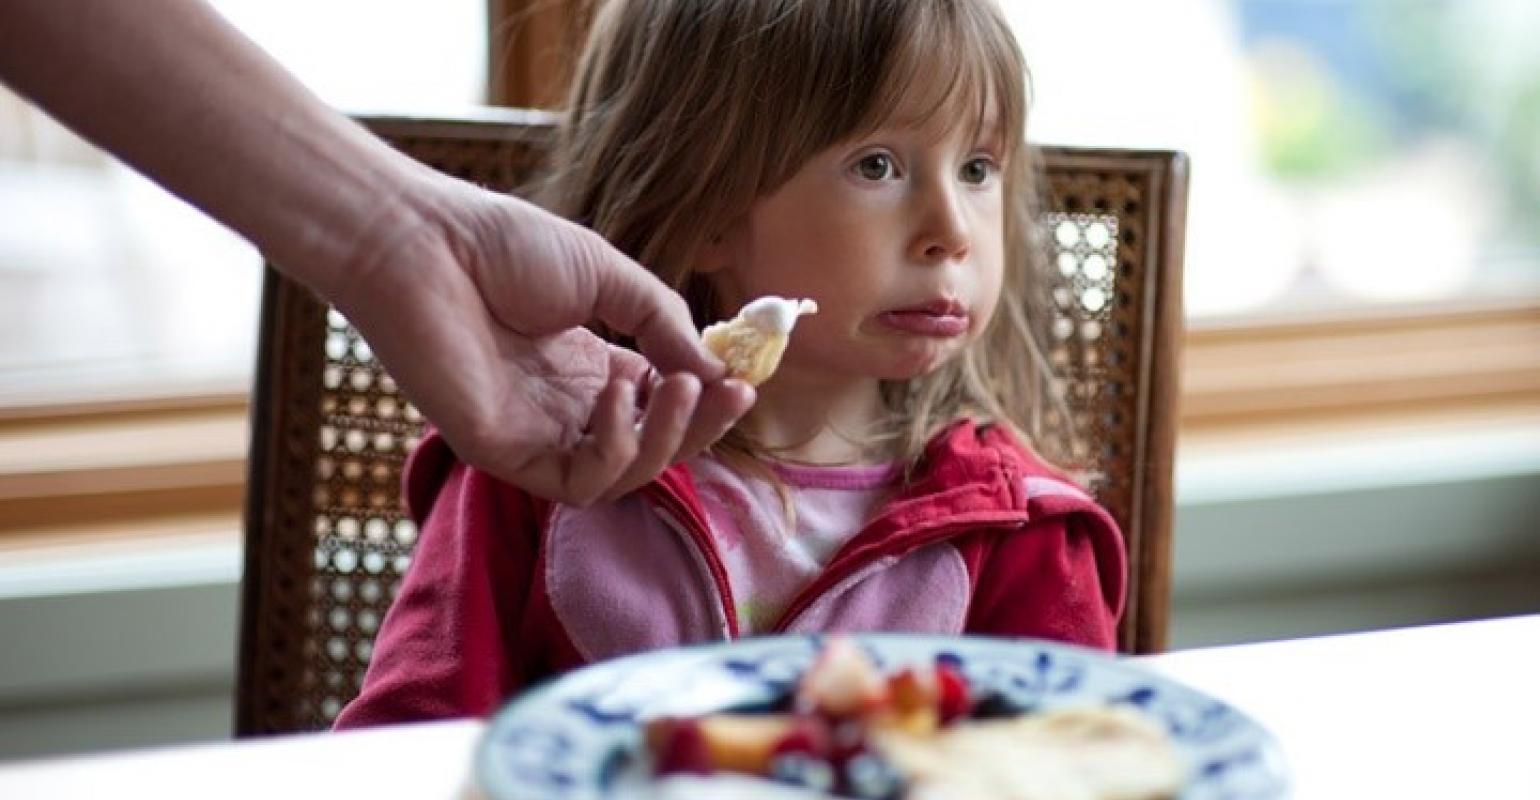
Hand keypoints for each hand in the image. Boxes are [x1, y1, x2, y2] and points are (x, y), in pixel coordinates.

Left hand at [330, 174, 753, 504]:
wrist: (422, 243)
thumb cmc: (500, 246)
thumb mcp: (607, 274)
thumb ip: (662, 324)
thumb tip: (721, 371)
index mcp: (588, 367)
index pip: (660, 406)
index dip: (704, 399)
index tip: (741, 379)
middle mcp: (565, 408)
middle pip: (651, 448)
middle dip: (700, 426)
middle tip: (733, 394)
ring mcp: (535, 435)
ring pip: (623, 475)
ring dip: (667, 439)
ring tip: (681, 389)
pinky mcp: (504, 454)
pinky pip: (579, 481)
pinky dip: (614, 447)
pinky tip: (617, 394)